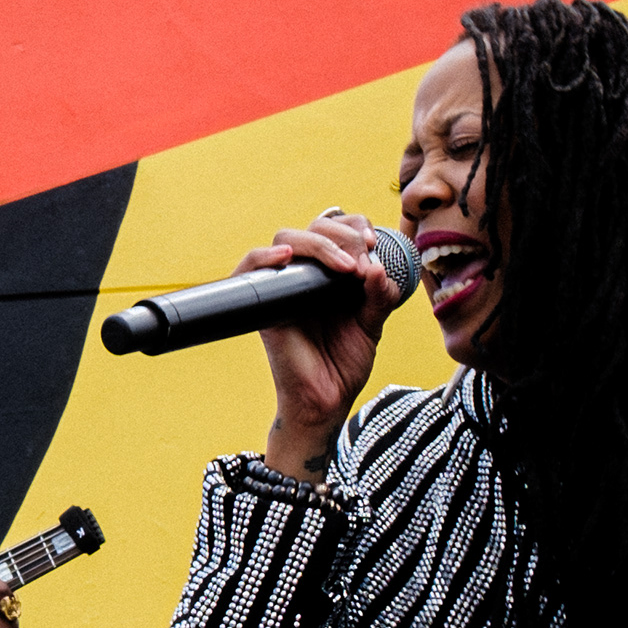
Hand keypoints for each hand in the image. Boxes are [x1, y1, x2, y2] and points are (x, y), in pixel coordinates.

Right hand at [253, 207, 405, 480]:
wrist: (327, 401)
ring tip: (346, 266)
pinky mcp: (265, 306)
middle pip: (313, 226)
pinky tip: (287, 257)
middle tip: (363, 258)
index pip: (335, 228)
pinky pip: (249, 268)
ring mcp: (282, 288)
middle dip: (343, 234)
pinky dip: (264, 256)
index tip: (374, 244)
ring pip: (286, 239)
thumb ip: (378, 295)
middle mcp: (304, 276)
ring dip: (320, 243)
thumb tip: (377, 267)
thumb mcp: (372, 323)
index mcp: (330, 274)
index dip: (355, 226)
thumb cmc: (344, 364)